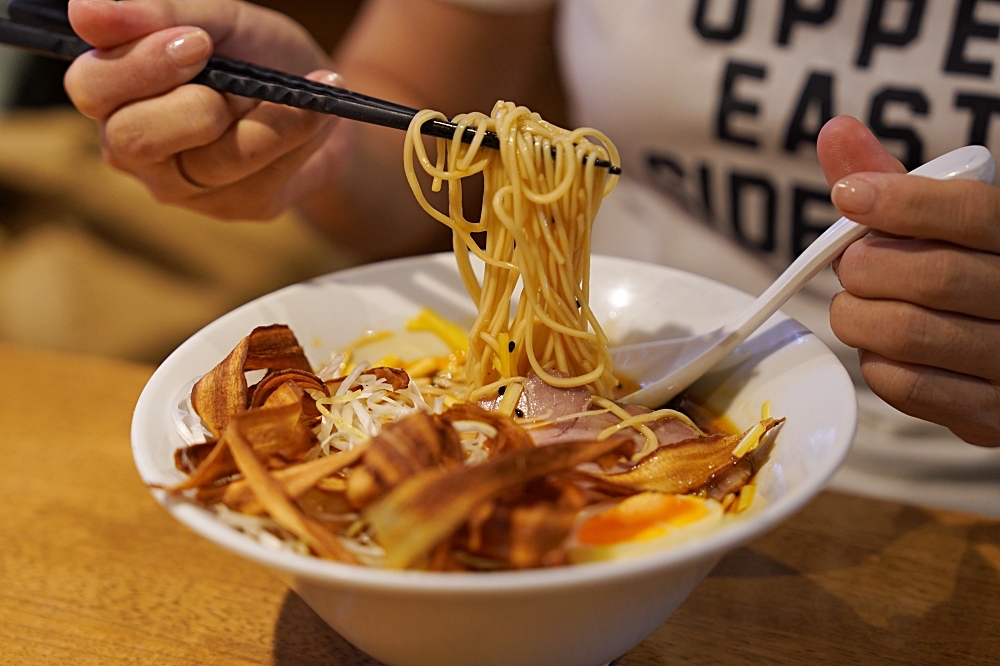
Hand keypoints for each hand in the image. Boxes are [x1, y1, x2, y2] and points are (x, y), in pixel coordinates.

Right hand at [64, 0, 349, 219]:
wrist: (321, 97)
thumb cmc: (253, 53)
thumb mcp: (216, 18)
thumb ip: (156, 13)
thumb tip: (83, 12)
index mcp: (115, 91)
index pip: (92, 87)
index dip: (143, 66)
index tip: (198, 41)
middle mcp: (135, 146)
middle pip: (133, 140)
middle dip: (195, 105)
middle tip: (236, 80)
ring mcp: (184, 186)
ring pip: (214, 161)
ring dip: (269, 117)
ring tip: (302, 89)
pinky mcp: (235, 207)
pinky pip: (263, 176)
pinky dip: (298, 135)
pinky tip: (318, 112)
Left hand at [817, 116, 999, 446]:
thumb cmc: (971, 276)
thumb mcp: (947, 224)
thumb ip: (896, 184)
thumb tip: (836, 132)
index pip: (970, 211)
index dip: (901, 201)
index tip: (849, 196)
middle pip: (931, 275)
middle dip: (865, 267)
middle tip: (851, 265)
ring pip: (907, 332)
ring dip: (858, 316)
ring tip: (858, 305)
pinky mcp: (990, 415)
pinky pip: (905, 385)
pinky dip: (873, 362)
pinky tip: (881, 348)